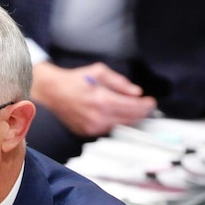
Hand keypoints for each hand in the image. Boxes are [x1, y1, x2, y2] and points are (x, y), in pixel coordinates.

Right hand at [30, 62, 156, 137]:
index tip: (151, 102)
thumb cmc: (76, 80)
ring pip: (120, 126)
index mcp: (102, 100)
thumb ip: (120, 82)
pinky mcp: (87, 132)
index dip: (145, 105)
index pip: (132, 107)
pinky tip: (117, 115)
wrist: (53, 92)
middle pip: (129, 119)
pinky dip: (116, 123)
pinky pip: (108, 129)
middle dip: (141, 113)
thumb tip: (136, 93)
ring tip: (133, 110)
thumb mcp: (99, 72)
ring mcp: (92, 127)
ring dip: (129, 119)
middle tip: (146, 106)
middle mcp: (97, 116)